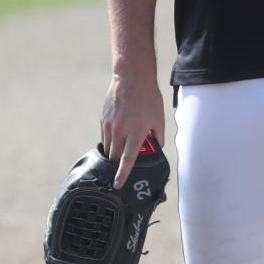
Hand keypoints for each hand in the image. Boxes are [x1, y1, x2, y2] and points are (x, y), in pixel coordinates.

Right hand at [100, 73, 164, 188]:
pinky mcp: (103, 119)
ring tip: (122, 149)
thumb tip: (156, 146)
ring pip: (108, 148)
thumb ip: (158, 136)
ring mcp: (110, 125)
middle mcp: (120, 131)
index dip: (122, 175)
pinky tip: (118, 136)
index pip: (127, 160)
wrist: (131, 78)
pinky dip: (110, 141)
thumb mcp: (159, 118)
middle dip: (117, 166)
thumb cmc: (149, 98)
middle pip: (114, 158)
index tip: (117, 185)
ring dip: (114, 153)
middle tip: (122, 168)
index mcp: (136, 133)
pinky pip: (105, 137)